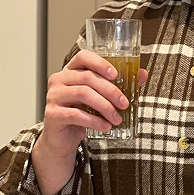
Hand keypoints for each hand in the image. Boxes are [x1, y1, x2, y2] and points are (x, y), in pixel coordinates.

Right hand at [32, 50, 147, 194]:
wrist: (62, 138)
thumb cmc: (82, 112)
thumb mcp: (99, 96)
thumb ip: (119, 84)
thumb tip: (142, 74)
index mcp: (71, 70)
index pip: (83, 57)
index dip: (100, 63)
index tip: (116, 74)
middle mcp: (59, 79)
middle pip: (88, 77)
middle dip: (111, 91)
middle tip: (124, 103)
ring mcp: (53, 96)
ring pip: (83, 94)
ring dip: (105, 107)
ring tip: (117, 118)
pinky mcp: (52, 114)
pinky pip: (76, 114)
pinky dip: (95, 120)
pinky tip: (105, 126)